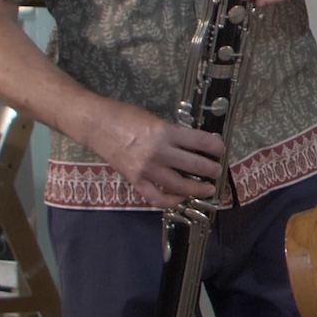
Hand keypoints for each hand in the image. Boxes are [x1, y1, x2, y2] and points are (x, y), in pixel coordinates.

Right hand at [91, 103, 226, 205]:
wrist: (96, 125)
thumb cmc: (125, 116)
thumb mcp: (155, 119)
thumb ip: (173, 133)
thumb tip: (194, 145)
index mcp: (166, 132)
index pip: (200, 141)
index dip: (216, 147)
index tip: (221, 150)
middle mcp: (159, 152)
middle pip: (194, 166)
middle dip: (211, 170)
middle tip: (216, 171)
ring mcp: (146, 170)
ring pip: (179, 186)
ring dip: (197, 189)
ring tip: (207, 189)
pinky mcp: (135, 181)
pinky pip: (157, 197)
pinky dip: (171, 201)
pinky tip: (180, 198)